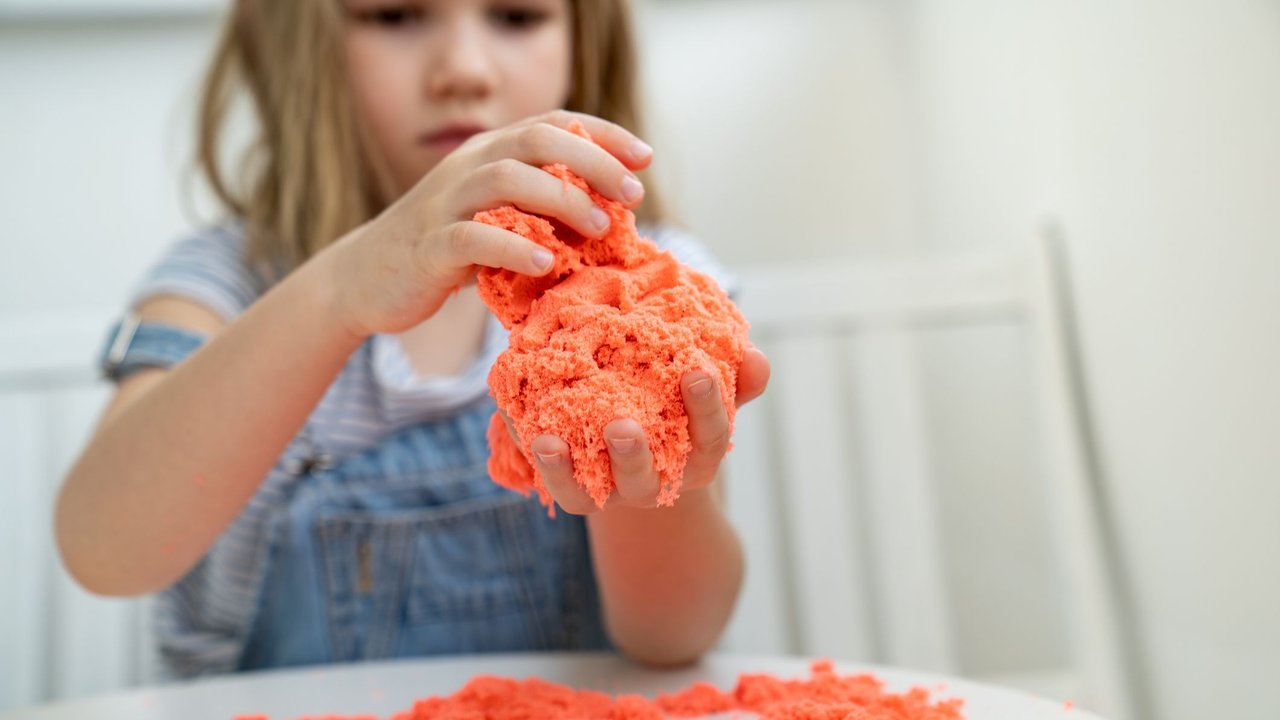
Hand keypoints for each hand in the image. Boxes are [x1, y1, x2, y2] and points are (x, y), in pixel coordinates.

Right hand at [324, 110, 652, 338]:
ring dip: (561, 200)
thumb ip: (541, 210)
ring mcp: (444, 204)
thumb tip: (611, 217)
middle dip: (592, 162)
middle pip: (535, 140)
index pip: (552, 123)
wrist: (366, 278)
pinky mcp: (428, 247)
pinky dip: (514, 249)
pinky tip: (547, 266)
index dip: (603, 134)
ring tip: (600, 229)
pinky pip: (472, 238)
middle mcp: (467, 166)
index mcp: (489, 153)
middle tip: (631, 195)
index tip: (645, 158)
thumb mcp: (498, 219)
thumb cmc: (447, 250)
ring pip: (505, 179)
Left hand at [506, 347, 771, 514]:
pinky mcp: (581, 494)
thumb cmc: (680, 407)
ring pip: (597, 491)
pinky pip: (564, 489)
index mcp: (699, 455)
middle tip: (621, 428)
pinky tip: (536, 438)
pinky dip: (549, 469)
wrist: (640, 447)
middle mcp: (658, 481)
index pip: (710, 436)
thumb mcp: (708, 392)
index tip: (697, 371)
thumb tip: (757, 359)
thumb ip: (736, 377)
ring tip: (553, 440)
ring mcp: (616, 492)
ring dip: (574, 469)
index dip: (708, 407)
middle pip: (648, 479)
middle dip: (634, 456)